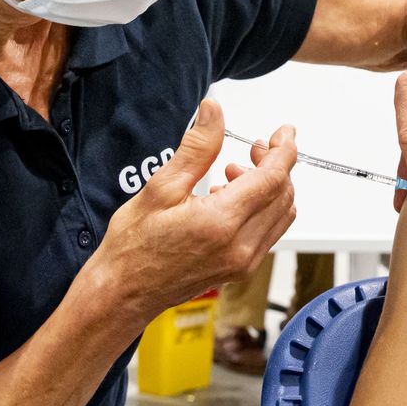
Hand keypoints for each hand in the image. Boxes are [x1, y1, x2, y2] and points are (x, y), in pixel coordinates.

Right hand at [89, 99, 297, 324]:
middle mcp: (240, 247)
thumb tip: (214, 112)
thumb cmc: (133, 247)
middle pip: (283, 195)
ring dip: (270, 187)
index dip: (284, 150)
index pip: (273, 178)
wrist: (122, 294)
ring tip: (237, 171)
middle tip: (255, 146)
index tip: (283, 132)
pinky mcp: (240, 270)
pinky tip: (231, 198)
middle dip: (276, 165)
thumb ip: (196, 148)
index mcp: (221, 222)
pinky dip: (262, 208)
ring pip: (281, 215)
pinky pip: (268, 232)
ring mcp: (243, 262)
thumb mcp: (160, 188)